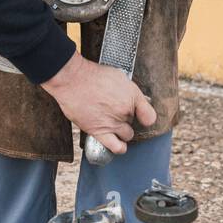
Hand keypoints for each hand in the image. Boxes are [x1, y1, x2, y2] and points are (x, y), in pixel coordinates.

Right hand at [41, 52, 156, 154]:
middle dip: (128, 119)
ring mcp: (113, 122)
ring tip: (113, 124)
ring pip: (127, 135)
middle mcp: (125, 110)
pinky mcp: (99, 131)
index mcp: (132, 96)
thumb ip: (129, 90)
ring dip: (123, 131)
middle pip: (134, 123)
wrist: (72, 80)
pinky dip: (120, 147)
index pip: (149, 116)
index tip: (140, 114)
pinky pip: (116, 147)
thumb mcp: (118, 75)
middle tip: (117, 112)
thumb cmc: (92, 75)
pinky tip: (119, 144)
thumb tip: (137, 100)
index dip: (144, 115)